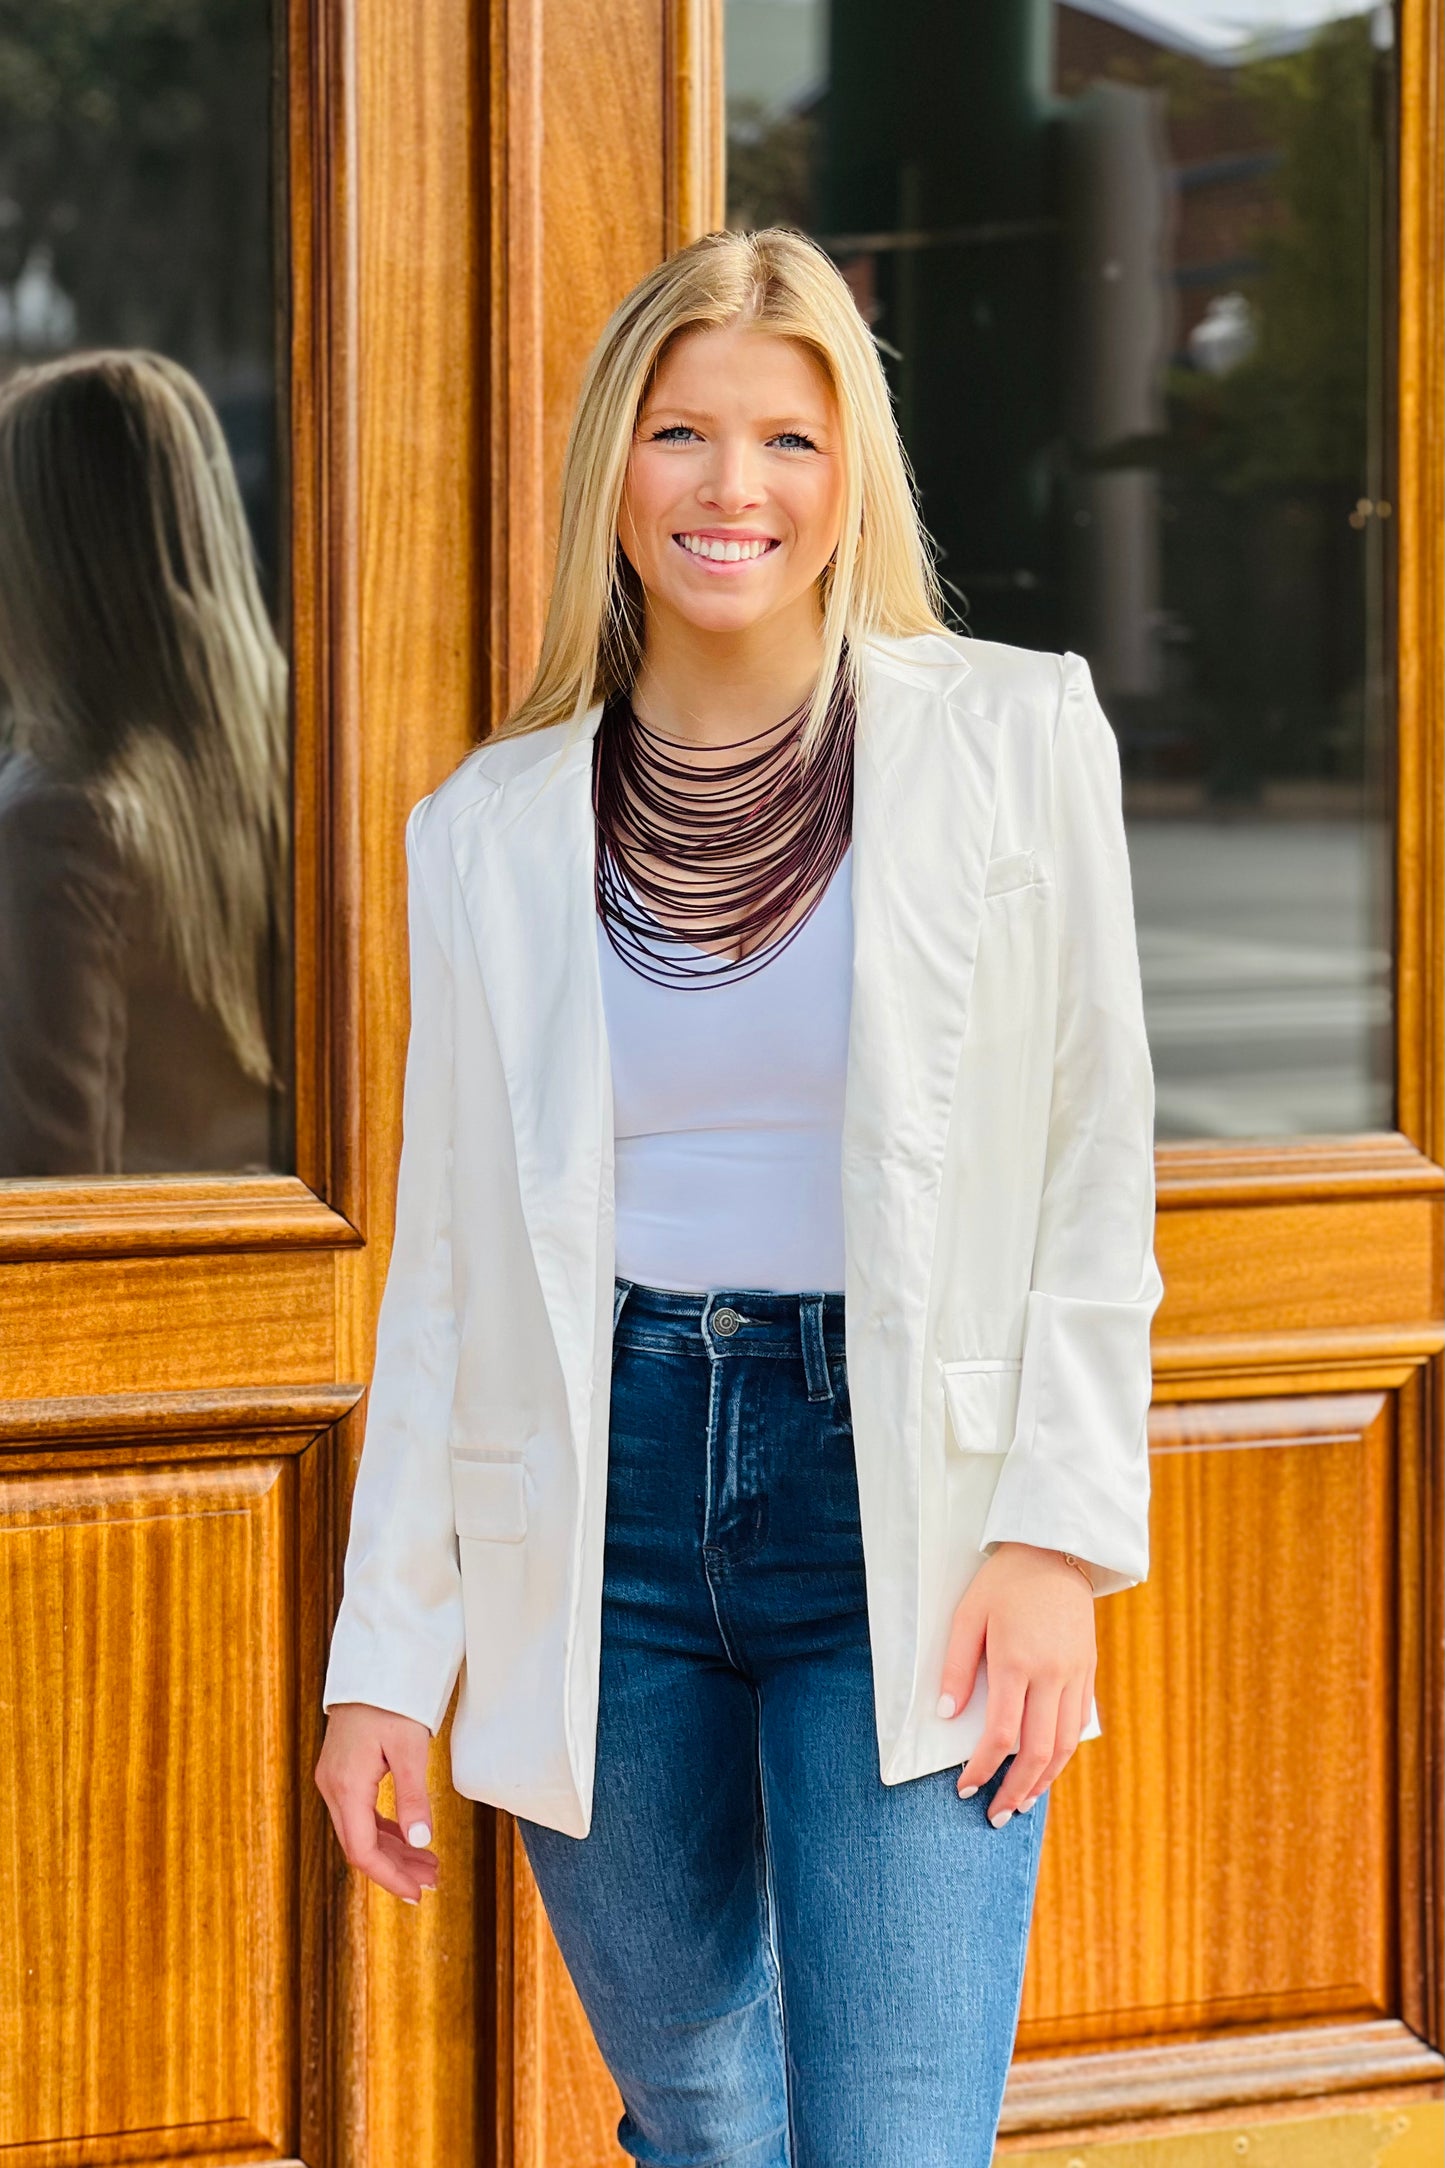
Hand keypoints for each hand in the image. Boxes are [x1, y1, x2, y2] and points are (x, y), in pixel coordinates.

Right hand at [315, 1702, 439, 1901]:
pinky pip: (360, 1814)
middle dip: (396, 1868)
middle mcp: (333, 1788)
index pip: (362, 1850)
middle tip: (433, 1882)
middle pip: (360, 1845)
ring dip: (393, 1851)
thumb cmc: (392, 1701)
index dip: (389, 1877)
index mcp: (346, 1786)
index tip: (417, 1894)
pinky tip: (409, 1839)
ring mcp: (334, 1781)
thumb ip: (413, 1796)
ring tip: (429, 1866)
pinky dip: (385, 1831)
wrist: (373, 1666)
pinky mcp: (342, 1773)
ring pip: (360, 1832)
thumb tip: (422, 1842)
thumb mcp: (410, 1748)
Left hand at [937, 1542, 1096, 1825]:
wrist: (1055, 1550)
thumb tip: (947, 1713)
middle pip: (1037, 1751)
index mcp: (1017, 1662)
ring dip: (1043, 1781)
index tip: (965, 1787)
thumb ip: (957, 1666)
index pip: (1001, 1734)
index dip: (982, 1768)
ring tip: (1020, 1804)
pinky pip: (1079, 1724)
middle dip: (1014, 1790)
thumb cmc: (1003, 1582)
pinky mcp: (1088, 1671)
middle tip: (994, 1815)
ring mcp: (1075, 1675)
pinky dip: (1063, 1755)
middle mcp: (1052, 1675)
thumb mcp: (967, 1615)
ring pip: (1065, 1745)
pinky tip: (1046, 1769)